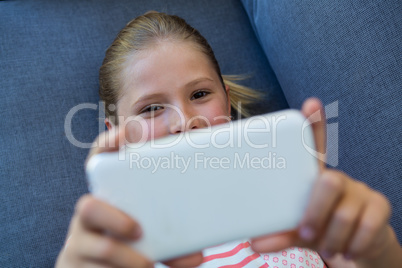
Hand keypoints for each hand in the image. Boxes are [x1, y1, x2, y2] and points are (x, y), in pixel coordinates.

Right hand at [56, 127, 202, 267]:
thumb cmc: (126, 239)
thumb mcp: (146, 229)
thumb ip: (168, 234)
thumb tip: (199, 252)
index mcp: (109, 193)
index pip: (100, 159)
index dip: (109, 144)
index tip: (126, 133)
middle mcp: (90, 214)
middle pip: (89, 206)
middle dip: (115, 218)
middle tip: (139, 230)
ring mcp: (81, 240)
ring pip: (100, 245)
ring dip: (126, 255)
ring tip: (147, 262)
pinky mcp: (80, 263)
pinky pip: (102, 267)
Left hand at [249, 98, 399, 264]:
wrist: (354, 245)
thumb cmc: (319, 228)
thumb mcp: (298, 230)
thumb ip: (279, 233)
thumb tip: (253, 243)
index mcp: (313, 178)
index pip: (315, 146)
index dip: (314, 124)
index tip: (310, 103)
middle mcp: (337, 178)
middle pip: (328, 181)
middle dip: (315, 211)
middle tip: (304, 232)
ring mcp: (360, 190)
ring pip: (345, 212)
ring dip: (331, 237)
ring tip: (325, 248)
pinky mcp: (380, 206)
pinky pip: (367, 227)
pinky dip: (353, 244)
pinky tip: (347, 251)